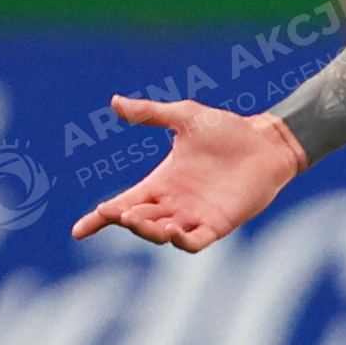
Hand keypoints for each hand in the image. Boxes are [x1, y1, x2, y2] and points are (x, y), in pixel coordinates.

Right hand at [71, 95, 307, 251]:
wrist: (266, 140)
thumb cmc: (227, 129)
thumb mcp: (185, 117)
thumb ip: (151, 113)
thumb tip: (114, 102)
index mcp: (161, 182)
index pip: (123, 204)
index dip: (100, 219)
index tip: (79, 230)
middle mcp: (173, 203)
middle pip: (139, 221)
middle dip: (126, 220)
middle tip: (122, 212)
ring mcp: (195, 216)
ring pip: (161, 234)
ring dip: (148, 231)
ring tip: (140, 220)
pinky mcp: (218, 224)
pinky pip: (194, 242)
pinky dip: (181, 242)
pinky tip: (172, 233)